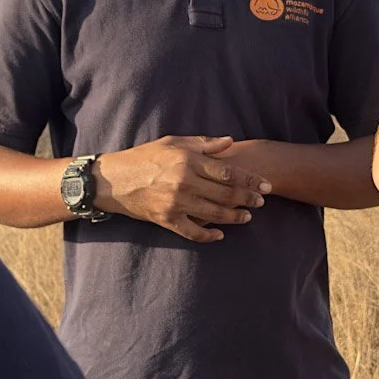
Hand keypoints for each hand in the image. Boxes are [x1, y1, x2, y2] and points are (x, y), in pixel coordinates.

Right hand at [92, 136, 270, 243]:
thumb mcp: (173, 142)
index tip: (265, 185)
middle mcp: (184, 182)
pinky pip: (194, 232)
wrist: (113, 180)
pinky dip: (209, 236)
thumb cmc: (144, 157)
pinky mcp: (167, 220)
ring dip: (235, 217)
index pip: (228, 172)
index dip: (250, 180)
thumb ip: (203, 143)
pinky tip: (221, 235)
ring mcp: (176, 203)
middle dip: (248, 199)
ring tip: (247, 217)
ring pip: (215, 214)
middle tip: (261, 202)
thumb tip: (230, 142)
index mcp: (188, 160)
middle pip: (226, 194)